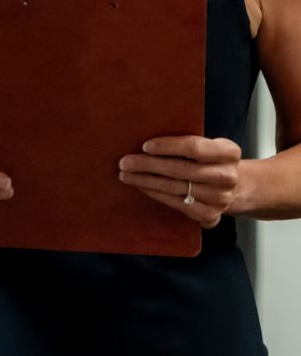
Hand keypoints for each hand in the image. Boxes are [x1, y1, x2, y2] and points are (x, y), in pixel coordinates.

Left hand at [118, 136, 241, 227]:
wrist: (232, 187)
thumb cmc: (208, 160)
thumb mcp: (206, 145)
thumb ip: (185, 142)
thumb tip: (144, 139)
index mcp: (229, 152)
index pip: (194, 147)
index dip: (167, 146)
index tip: (144, 146)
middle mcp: (227, 176)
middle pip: (180, 169)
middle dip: (147, 165)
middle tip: (124, 162)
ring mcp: (220, 198)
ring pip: (174, 188)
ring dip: (145, 181)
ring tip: (125, 175)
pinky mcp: (210, 215)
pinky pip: (176, 204)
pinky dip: (155, 194)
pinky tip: (141, 187)